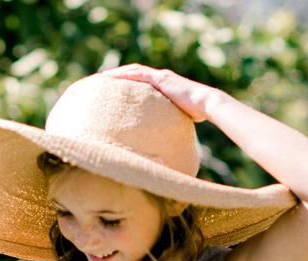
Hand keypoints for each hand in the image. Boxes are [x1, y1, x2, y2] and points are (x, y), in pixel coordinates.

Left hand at [99, 63, 217, 123]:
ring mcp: (160, 77)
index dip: (128, 84)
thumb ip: (170, 125)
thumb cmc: (198, 115)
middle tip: (102, 82)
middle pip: (135, 74)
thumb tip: (165, 143)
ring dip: (116, 73)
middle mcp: (161, 78)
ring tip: (101, 78)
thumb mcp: (180, 120)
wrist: (206, 104)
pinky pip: (137, 75)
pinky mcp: (160, 79)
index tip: (115, 90)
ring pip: (133, 71)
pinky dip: (123, 75)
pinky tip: (109, 77)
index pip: (143, 83)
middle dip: (119, 76)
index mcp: (165, 87)